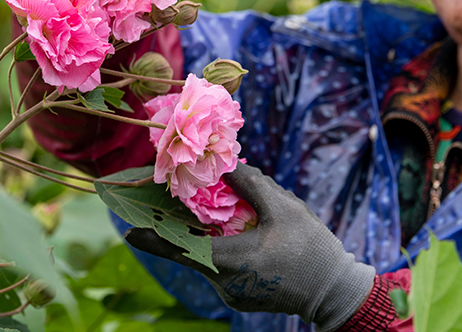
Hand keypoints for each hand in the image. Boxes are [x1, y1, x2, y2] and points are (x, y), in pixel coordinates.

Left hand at [124, 163, 375, 331]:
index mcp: (234, 260)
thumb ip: (252, 185)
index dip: (152, 239)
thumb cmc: (312, 248)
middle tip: (158, 206)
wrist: (334, 292)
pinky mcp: (239, 297)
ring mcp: (232, 294)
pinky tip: (230, 233)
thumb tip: (226, 164)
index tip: (127, 229)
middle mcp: (226, 283)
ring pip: (205, 261)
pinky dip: (218, 250)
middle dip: (176, 229)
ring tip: (199, 212)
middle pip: (191, 253)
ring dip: (202, 238)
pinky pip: (220, 269)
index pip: (181, 249)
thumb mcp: (285, 208)